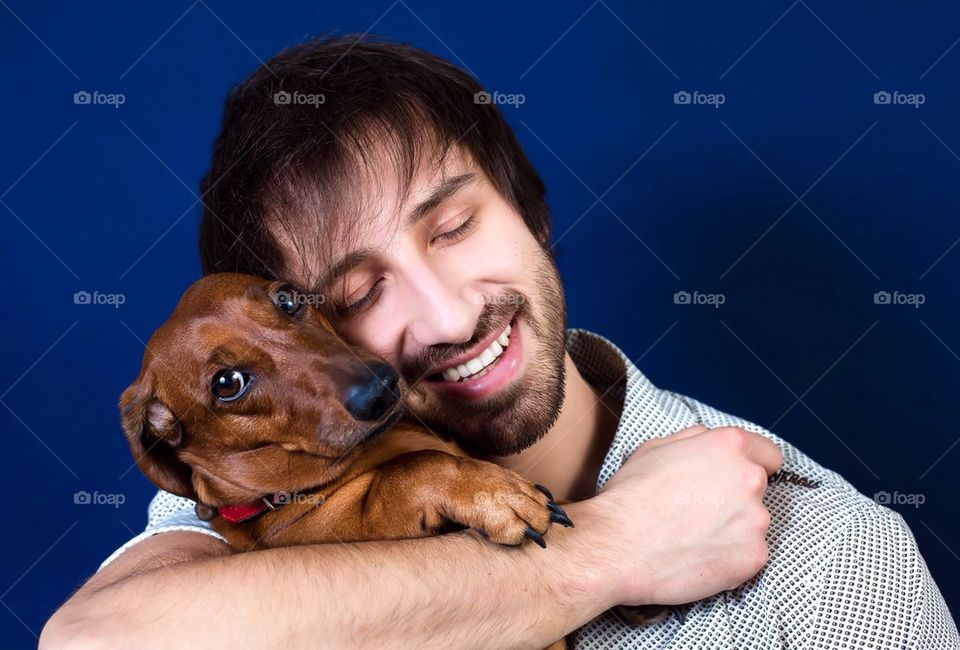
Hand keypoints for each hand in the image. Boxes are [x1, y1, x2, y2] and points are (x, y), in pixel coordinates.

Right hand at [583, 425, 782, 606]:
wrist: (617, 546)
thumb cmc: (630, 498)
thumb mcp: (654, 448)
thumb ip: (694, 440)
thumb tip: (709, 442)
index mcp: (728, 446)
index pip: (768, 453)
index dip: (753, 465)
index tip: (740, 479)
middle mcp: (749, 479)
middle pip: (758, 490)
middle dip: (735, 499)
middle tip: (699, 512)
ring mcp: (755, 520)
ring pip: (752, 524)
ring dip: (731, 530)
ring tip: (692, 537)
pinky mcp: (753, 556)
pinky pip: (749, 555)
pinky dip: (729, 558)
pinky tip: (698, 556)